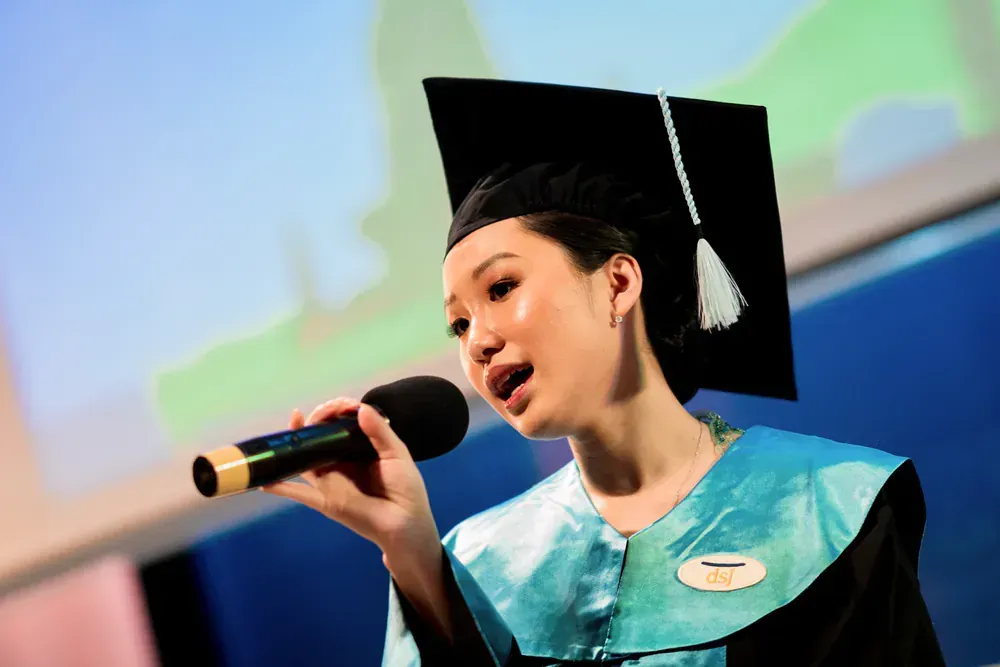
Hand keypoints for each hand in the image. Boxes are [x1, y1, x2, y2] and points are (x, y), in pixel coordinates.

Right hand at [262, 398, 452, 638]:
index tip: (340, 406)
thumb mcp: (397, 455)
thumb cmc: (405, 489)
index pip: (342, 423)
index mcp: (360, 448)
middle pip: (320, 437)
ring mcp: (331, 480)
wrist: (405, 525)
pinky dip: (280, 487)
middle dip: (316, 420)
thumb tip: (361, 407)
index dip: (337, 410)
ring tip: (293, 422)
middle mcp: (342, 461)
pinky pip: (298, 493)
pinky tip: (264, 480)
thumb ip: (379, 432)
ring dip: (296, 441)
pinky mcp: (325, 500)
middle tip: (318, 414)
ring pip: (306, 458)